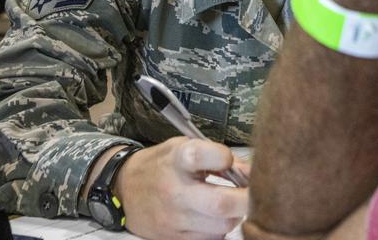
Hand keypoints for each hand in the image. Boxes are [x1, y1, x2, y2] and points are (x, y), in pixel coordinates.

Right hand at [114, 137, 249, 239]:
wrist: (124, 188)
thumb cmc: (162, 164)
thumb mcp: (185, 147)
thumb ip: (219, 156)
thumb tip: (251, 172)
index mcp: (177, 160)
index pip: (202, 156)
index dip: (224, 157)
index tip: (229, 160)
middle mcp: (174, 190)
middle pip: (221, 203)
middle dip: (246, 199)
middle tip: (253, 192)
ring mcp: (173, 218)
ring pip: (221, 225)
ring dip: (234, 215)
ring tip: (231, 204)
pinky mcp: (173, 238)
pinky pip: (210, 239)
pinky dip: (219, 229)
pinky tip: (214, 218)